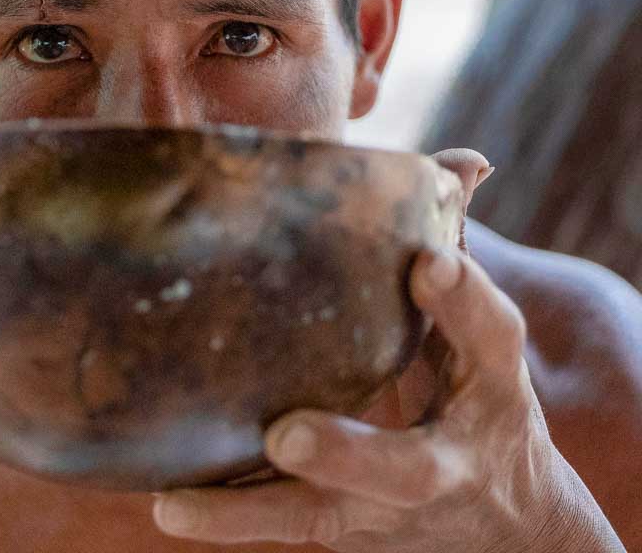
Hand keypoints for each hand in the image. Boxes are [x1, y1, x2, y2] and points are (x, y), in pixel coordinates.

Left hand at [153, 149, 625, 550]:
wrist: (509, 522)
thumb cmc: (481, 397)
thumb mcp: (485, 334)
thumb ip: (454, 249)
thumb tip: (465, 160)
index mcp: (489, 390)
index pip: (487, 340)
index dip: (462, 299)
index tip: (427, 261)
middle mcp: (441, 466)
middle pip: (401, 471)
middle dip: (345, 453)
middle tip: (286, 435)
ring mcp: (384, 511)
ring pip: (318, 520)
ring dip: (247, 511)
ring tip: (176, 499)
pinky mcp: (340, 527)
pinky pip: (281, 526)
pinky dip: (226, 515)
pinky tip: (167, 500)